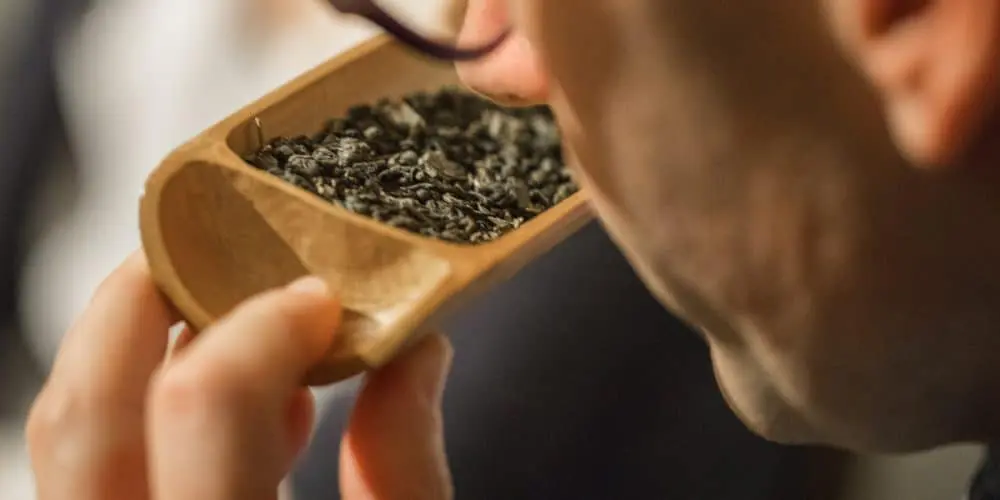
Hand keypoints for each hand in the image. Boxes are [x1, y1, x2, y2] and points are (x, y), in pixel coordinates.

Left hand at [26, 252, 453, 499]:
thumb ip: (406, 467)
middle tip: (217, 252)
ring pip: (69, 432)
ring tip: (235, 326)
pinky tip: (246, 412)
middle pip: (86, 406)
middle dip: (145, 300)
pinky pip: (90, 466)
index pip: (205, 403)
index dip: (265, 329)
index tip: (321, 298)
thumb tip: (415, 349)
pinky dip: (150, 411)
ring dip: (140, 350)